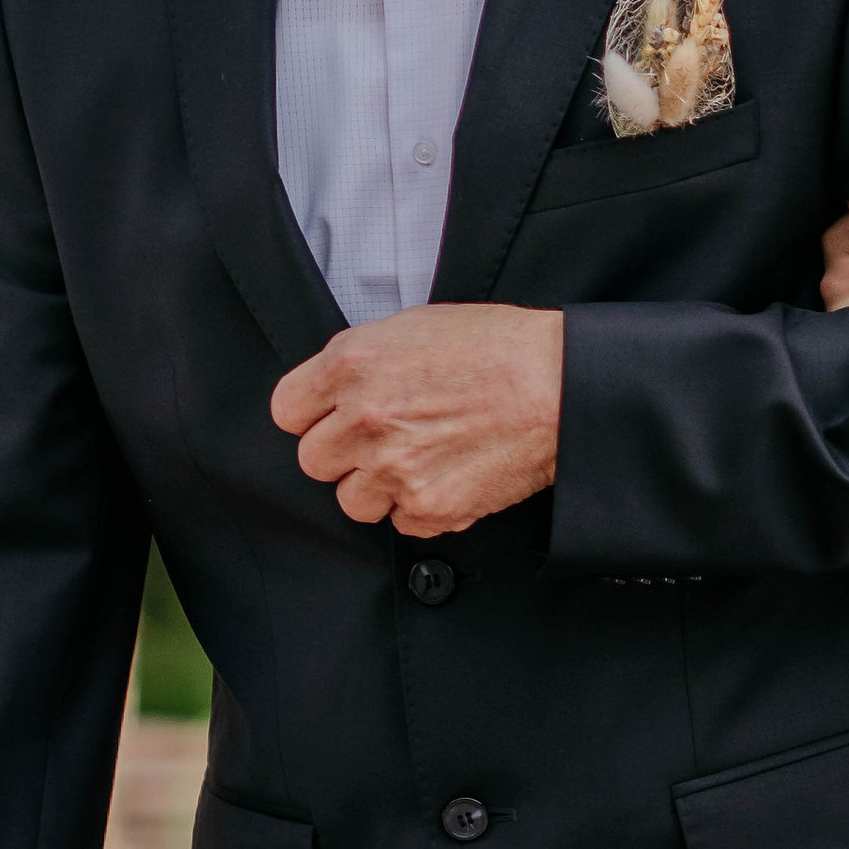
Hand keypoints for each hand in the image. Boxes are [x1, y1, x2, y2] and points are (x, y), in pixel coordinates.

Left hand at [272, 304, 563, 533]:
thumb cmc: (500, 348)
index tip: (332, 418)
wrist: (562, 385)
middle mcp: (365, 418)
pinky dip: (422, 506)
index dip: (313, 415)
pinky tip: (449, 474)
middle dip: (345, 453)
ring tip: (421, 459)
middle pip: (314, 460)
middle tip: (386, 438)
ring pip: (351, 501)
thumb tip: (334, 391)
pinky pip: (401, 521)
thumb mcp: (414, 327)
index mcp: (353, 365)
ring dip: (379, 487)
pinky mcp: (428, 506)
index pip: (286, 411)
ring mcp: (394, 467)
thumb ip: (361, 362)